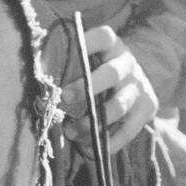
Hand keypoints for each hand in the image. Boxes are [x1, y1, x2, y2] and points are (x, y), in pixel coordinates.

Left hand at [60, 24, 158, 155]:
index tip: (69, 52)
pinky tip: (89, 149)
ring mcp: (139, 85)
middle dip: (87, 87)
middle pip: (112, 73)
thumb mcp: (87, 58)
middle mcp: (127, 63)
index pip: (103, 36)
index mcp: (111, 44)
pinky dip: (109, 143)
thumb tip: (37, 75)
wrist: (133, 78)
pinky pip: (129, 130)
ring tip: (72, 133)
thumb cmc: (95, 68)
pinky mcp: (148, 107)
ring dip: (95, 122)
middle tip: (63, 98)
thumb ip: (68, 63)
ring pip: (121, 104)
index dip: (87, 42)